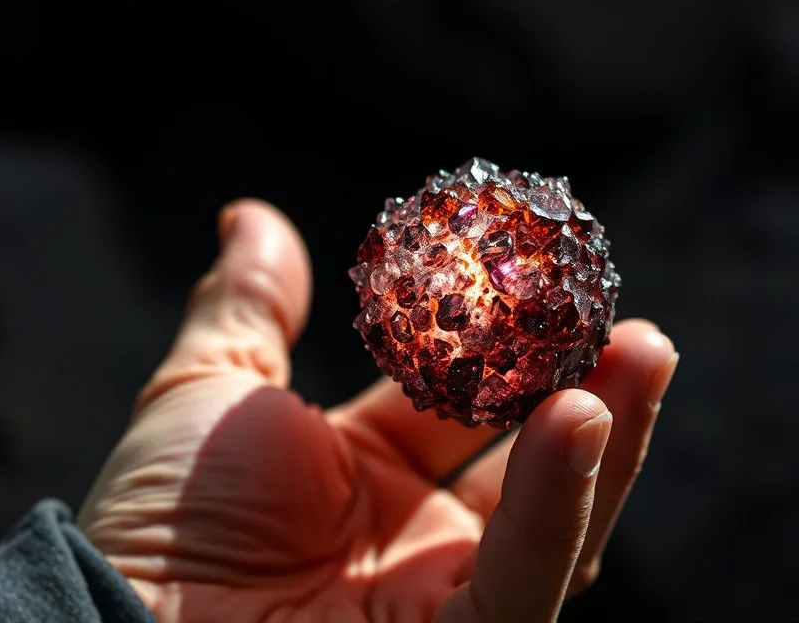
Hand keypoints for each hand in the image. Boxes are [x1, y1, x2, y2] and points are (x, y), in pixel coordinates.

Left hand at [77, 199, 678, 621]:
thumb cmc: (154, 526)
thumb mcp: (206, 398)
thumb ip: (252, 310)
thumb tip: (250, 214)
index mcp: (370, 480)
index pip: (468, 398)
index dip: (511, 338)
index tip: (554, 268)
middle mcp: (420, 544)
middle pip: (536, 461)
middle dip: (591, 388)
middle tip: (631, 318)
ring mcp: (442, 602)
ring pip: (557, 524)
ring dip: (609, 439)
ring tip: (644, 351)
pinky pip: (522, 584)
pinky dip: (559, 507)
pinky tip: (583, 421)